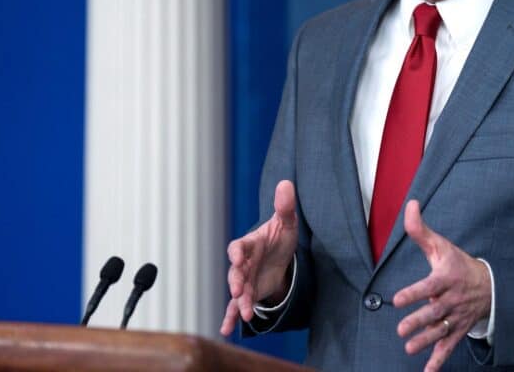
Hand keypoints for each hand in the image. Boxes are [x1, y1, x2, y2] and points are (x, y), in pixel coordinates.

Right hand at [219, 180, 297, 335]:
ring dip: (240, 303)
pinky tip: (226, 330)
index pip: (239, 247)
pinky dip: (232, 317)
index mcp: (249, 244)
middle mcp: (243, 263)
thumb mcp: (287, 222)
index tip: (237, 258)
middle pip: (235, 272)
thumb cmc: (280, 236)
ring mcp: (244, 279)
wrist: (280, 255)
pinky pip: (237, 306)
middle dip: (236, 281)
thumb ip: (285, 206)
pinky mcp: (248, 293)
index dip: (237, 252)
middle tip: (238, 290)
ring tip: (246, 315)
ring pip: (238, 292)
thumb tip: (286, 183)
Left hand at [393, 200, 491, 371]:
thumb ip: (420, 229)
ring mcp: (455, 316)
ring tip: (409, 348)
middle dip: (418, 321)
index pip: (428, 286)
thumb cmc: (457, 263)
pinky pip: (449, 346)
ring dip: (425, 341)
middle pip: (434, 312)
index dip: (414, 293)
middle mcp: (451, 299)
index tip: (398, 300)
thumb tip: (410, 204)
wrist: (488, 284)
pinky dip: (439, 360)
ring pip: (440, 331)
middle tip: (402, 329)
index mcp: (446, 278)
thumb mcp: (440, 245)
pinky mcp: (458, 330)